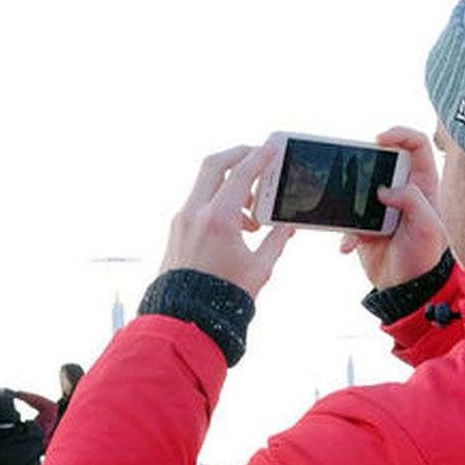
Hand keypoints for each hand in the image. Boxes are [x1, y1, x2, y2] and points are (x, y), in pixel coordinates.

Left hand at [160, 144, 293, 297]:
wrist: (186, 319)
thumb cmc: (224, 298)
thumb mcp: (260, 268)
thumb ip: (277, 240)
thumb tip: (288, 224)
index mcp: (218, 219)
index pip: (241, 173)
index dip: (261, 156)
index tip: (274, 146)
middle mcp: (194, 213)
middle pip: (215, 164)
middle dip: (239, 155)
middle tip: (259, 158)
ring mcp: (181, 220)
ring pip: (205, 183)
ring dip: (231, 185)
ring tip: (254, 216)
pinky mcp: (176, 229)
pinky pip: (198, 202)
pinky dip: (218, 201)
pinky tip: (237, 227)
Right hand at [338, 126, 448, 288]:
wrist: (406, 288)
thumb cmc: (425, 257)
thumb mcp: (429, 228)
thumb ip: (412, 201)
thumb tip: (384, 190)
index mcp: (422, 184)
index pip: (416, 146)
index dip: (400, 134)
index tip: (379, 139)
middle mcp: (401, 191)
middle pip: (380, 161)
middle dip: (364, 163)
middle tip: (352, 168)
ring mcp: (380, 207)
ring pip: (358, 188)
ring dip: (348, 199)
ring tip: (347, 214)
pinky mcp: (363, 225)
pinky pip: (347, 222)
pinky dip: (345, 235)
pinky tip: (347, 247)